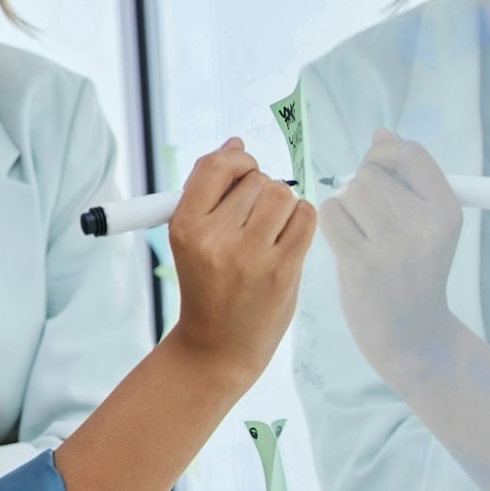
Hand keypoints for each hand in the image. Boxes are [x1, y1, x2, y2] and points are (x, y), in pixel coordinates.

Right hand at [165, 138, 316, 386]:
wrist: (218, 346)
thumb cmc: (208, 284)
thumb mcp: (192, 237)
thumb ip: (212, 192)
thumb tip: (236, 144)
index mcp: (184, 226)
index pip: (215, 166)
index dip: (236, 159)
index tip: (243, 169)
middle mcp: (215, 239)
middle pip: (255, 180)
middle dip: (260, 188)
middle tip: (253, 216)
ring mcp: (250, 256)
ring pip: (282, 194)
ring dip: (282, 203)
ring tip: (271, 227)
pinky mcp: (282, 271)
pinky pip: (305, 216)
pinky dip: (301, 218)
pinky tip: (287, 236)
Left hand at [318, 129, 462, 374]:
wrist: (411, 335)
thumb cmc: (413, 271)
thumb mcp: (425, 225)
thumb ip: (405, 179)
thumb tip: (382, 132)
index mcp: (447, 211)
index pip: (410, 154)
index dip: (385, 153)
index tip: (380, 170)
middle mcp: (425, 226)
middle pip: (371, 174)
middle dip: (361, 186)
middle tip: (370, 216)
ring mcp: (393, 246)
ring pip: (348, 192)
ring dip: (345, 206)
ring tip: (362, 233)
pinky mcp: (361, 264)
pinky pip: (331, 216)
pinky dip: (332, 224)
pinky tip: (347, 244)